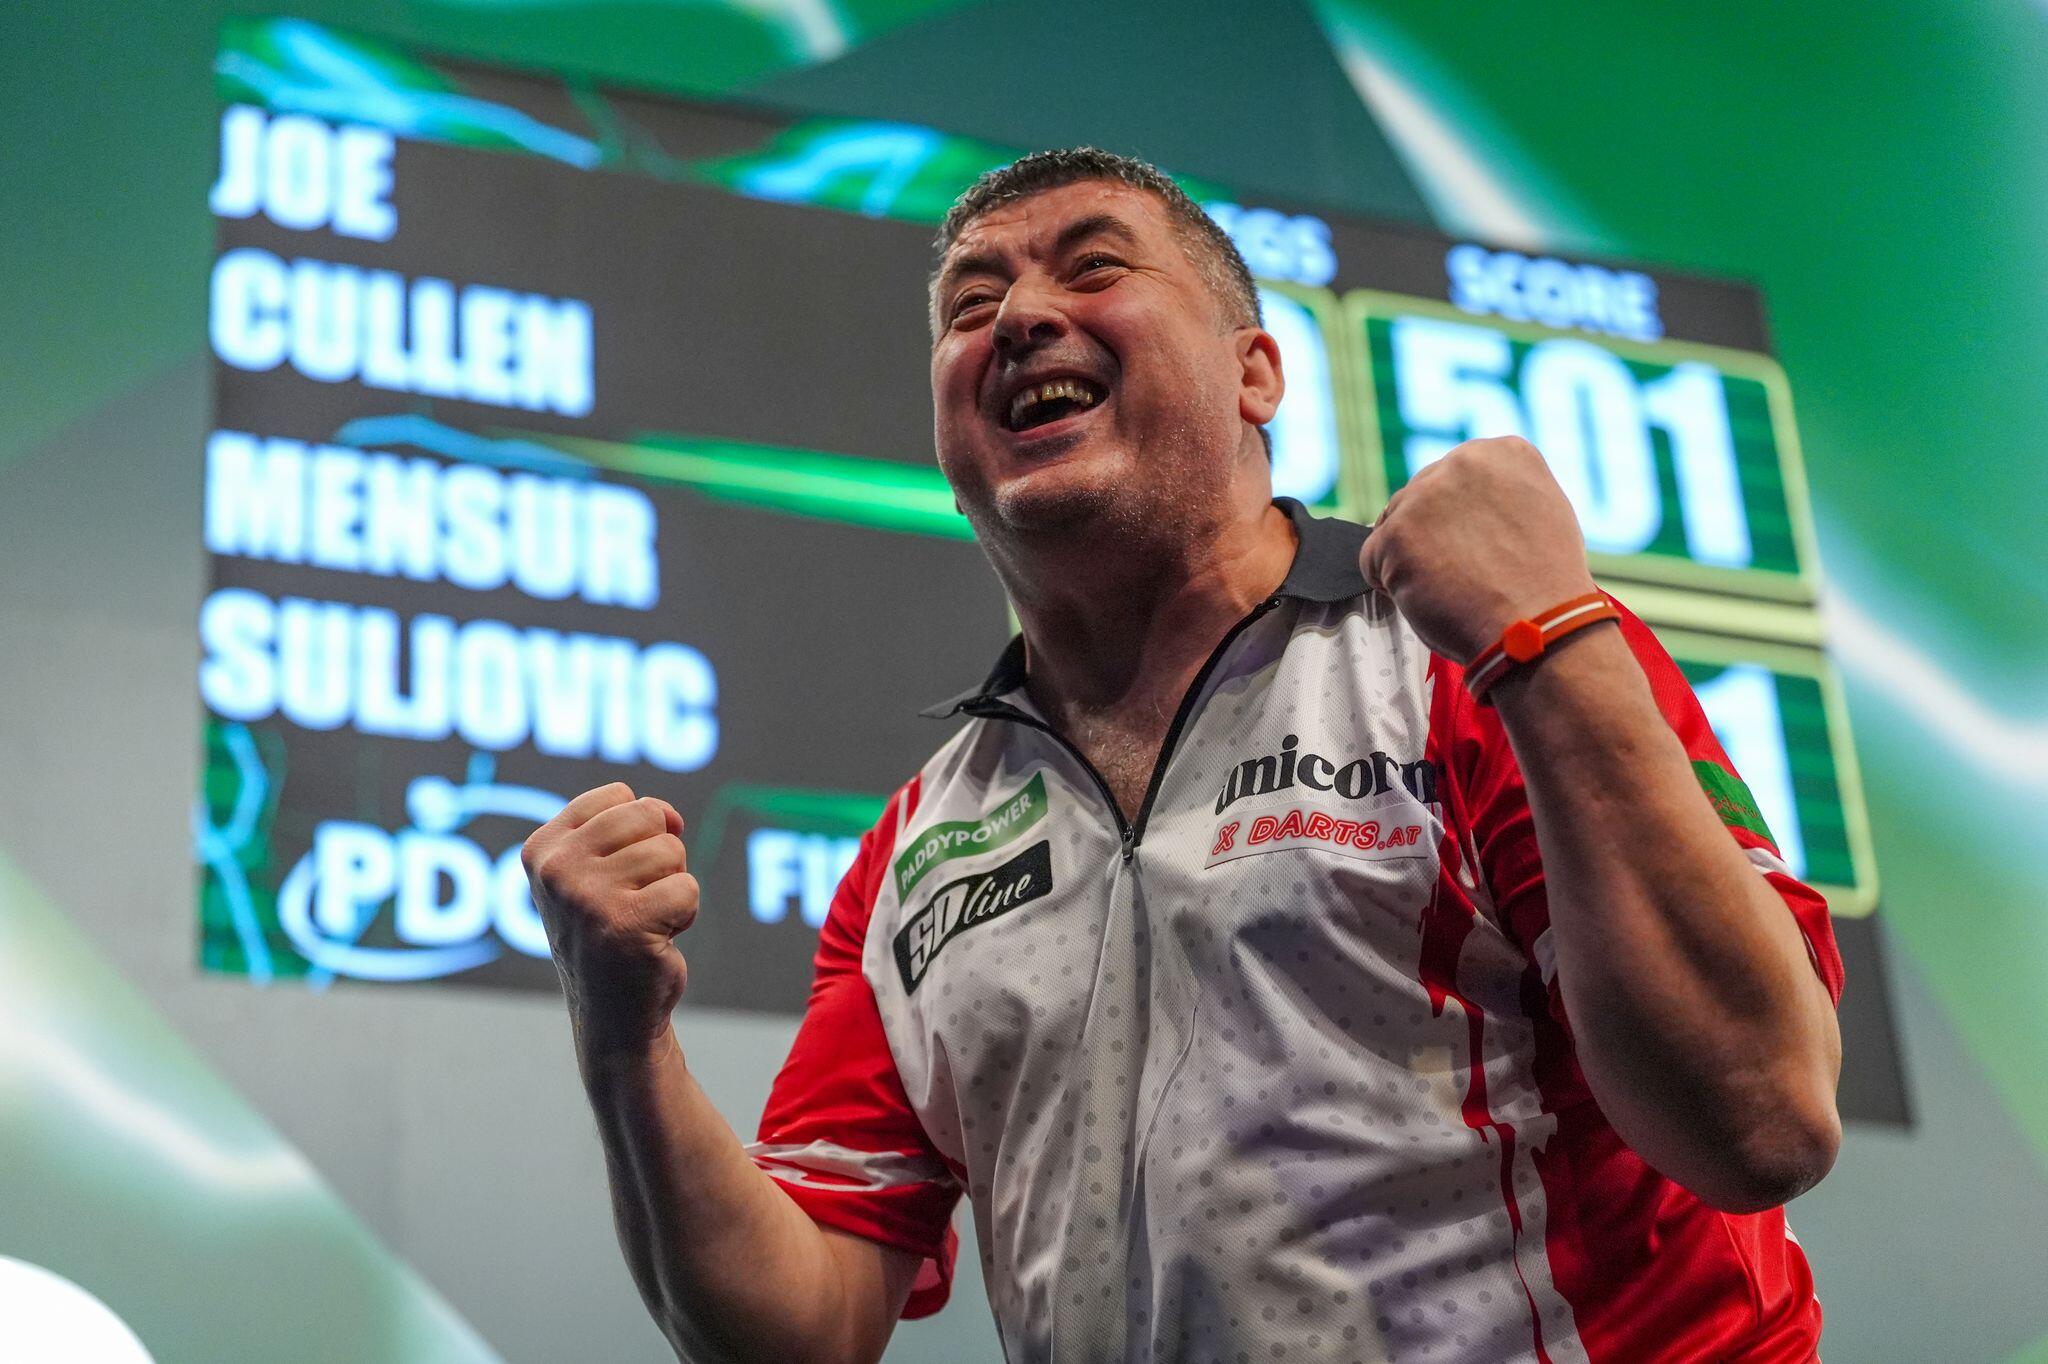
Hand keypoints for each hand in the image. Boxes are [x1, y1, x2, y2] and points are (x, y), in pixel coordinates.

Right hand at [522, 782, 698, 1053]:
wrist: (613, 1015)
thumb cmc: (611, 933)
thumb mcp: (597, 870)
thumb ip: (624, 826)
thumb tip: (671, 818)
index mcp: (542, 849)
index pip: (620, 796)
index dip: (638, 832)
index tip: (617, 874)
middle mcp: (557, 869)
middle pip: (649, 815)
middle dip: (660, 856)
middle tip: (637, 899)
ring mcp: (587, 897)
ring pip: (672, 852)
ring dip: (671, 888)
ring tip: (644, 921)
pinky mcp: (626, 923)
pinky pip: (687, 889)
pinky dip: (684, 915)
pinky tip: (656, 940)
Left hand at [1358, 436, 1600, 663]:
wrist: (1540, 626)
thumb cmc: (1544, 585)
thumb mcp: (1542, 511)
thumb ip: (1499, 492)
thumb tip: (1465, 501)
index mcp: (1502, 452)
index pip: (1453, 479)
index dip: (1459, 521)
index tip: (1480, 546)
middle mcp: (1461, 462)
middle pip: (1418, 499)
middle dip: (1431, 537)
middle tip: (1464, 572)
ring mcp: (1425, 497)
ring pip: (1394, 528)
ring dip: (1412, 559)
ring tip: (1455, 586)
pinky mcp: (1396, 535)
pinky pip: (1371, 560)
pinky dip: (1392, 586)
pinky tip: (1430, 597)